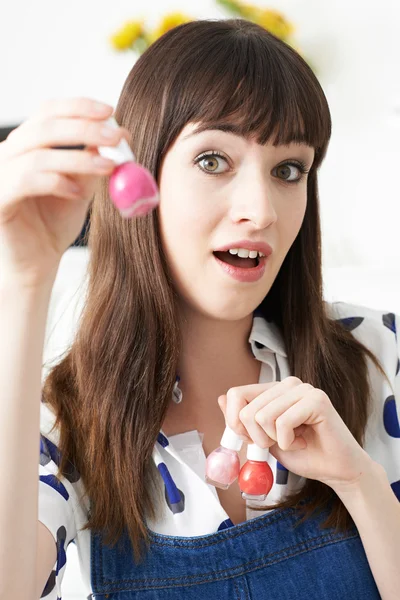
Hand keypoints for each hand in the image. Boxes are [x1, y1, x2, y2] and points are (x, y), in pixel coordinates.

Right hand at [0, 97, 129, 286]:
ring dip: (79, 158)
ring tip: (108, 167)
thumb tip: (116, 136)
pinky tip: (78, 193)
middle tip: (116, 137)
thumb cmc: (55, 224)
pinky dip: (57, 183)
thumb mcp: (80, 187)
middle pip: (44, 127)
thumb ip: (91, 162)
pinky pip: (26, 182)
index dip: (79, 107)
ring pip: (38, 155)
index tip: (110, 112)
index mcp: (27, 145)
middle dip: (85, 128)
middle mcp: (8, 154)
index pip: (49, 112)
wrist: (38, 263)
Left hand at [217, 376, 375, 493]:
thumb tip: (221, 398)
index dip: (235, 422)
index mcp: (273, 390)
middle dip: (258, 437)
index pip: (236, 394)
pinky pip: (283, 422)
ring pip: (262, 416)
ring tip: (294, 441)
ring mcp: (303, 389)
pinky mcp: (316, 400)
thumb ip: (245, 420)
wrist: (336, 471)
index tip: (252, 439)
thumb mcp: (265, 439)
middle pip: (247, 410)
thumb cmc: (304, 454)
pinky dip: (288, 442)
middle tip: (279, 443)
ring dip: (275, 440)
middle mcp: (287, 384)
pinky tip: (304, 441)